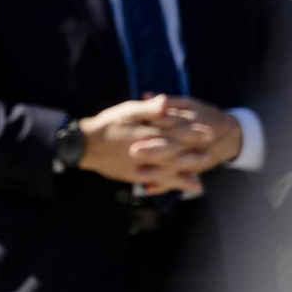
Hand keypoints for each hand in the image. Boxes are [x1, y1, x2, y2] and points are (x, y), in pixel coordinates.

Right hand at [78, 95, 227, 194]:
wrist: (83, 145)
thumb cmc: (106, 124)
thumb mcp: (126, 110)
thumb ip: (147, 108)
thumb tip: (165, 102)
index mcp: (145, 132)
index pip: (173, 132)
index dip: (191, 133)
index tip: (208, 132)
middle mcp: (146, 150)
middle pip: (174, 152)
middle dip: (192, 154)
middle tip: (209, 155)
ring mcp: (140, 165)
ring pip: (167, 170)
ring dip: (184, 173)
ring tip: (199, 178)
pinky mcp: (134, 175)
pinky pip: (155, 180)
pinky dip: (168, 185)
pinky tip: (178, 188)